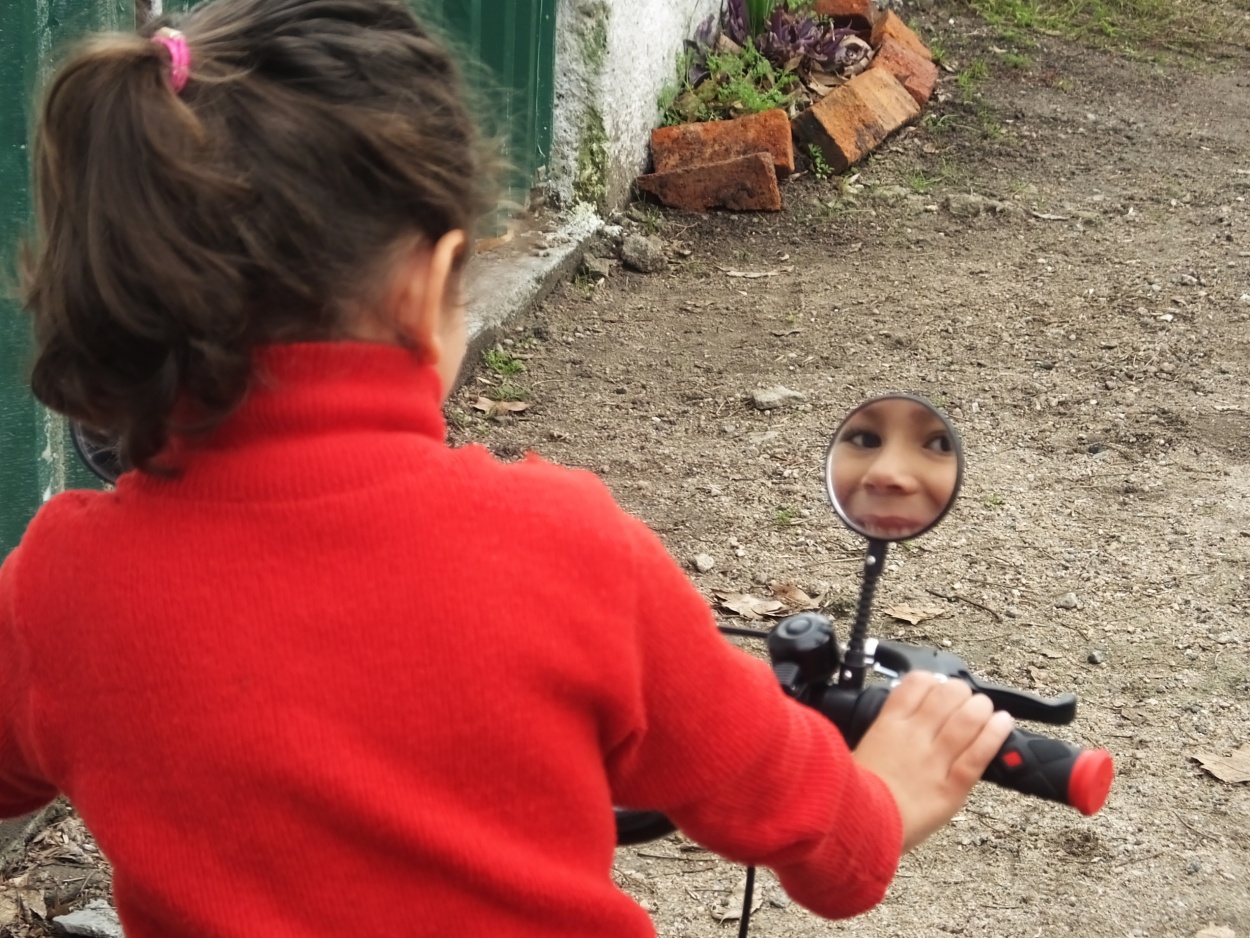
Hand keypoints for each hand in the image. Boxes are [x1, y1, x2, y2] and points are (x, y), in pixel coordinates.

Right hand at [852, 672, 1013, 852]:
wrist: (856, 830)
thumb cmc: (851, 796)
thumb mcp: (858, 751)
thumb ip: (880, 734)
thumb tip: (896, 723)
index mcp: (887, 725)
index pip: (916, 683)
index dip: (932, 680)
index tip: (937, 687)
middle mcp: (913, 736)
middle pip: (946, 695)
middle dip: (960, 692)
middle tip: (964, 699)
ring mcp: (934, 761)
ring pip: (967, 720)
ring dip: (981, 708)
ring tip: (984, 708)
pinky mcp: (951, 788)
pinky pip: (978, 754)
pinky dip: (994, 734)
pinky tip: (1002, 723)